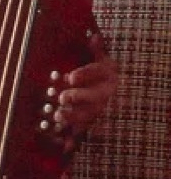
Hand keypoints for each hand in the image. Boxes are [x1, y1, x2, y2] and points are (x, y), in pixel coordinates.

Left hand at [54, 32, 117, 151]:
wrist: (120, 99)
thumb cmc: (106, 76)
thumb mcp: (104, 60)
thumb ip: (97, 50)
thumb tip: (94, 35)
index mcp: (106, 76)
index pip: (96, 72)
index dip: (84, 74)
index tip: (70, 76)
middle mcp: (103, 95)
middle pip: (91, 97)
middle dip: (76, 97)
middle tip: (62, 97)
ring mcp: (97, 111)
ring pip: (85, 115)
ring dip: (71, 117)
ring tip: (57, 114)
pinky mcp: (89, 125)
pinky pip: (80, 133)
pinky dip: (71, 140)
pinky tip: (59, 142)